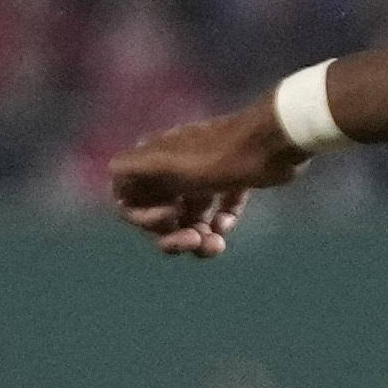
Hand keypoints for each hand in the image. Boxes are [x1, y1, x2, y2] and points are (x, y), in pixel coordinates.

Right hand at [109, 103, 307, 258]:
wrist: (275, 141)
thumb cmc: (219, 156)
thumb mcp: (169, 163)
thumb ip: (134, 168)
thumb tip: (113, 173)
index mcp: (154, 161)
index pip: (129, 198)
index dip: (141, 217)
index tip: (166, 218)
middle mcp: (175, 167)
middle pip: (160, 214)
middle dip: (172, 236)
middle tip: (194, 243)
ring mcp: (205, 174)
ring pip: (191, 216)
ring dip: (198, 236)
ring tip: (216, 246)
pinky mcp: (234, 179)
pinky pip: (219, 209)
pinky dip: (221, 222)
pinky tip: (227, 225)